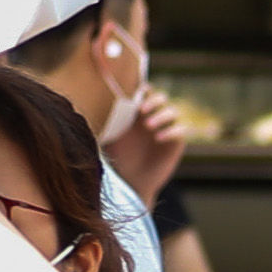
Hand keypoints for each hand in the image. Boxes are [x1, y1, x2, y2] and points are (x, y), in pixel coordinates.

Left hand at [107, 87, 187, 205]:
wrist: (131, 182)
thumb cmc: (117, 159)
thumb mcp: (109, 139)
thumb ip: (107, 123)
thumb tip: (92, 107)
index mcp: (138, 112)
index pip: (145, 92)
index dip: (143, 89)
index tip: (135, 93)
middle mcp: (154, 117)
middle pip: (162, 98)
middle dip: (154, 100)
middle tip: (142, 109)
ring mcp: (167, 128)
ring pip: (173, 112)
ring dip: (161, 115)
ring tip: (148, 126)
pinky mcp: (176, 142)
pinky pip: (180, 130)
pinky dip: (171, 131)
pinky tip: (158, 138)